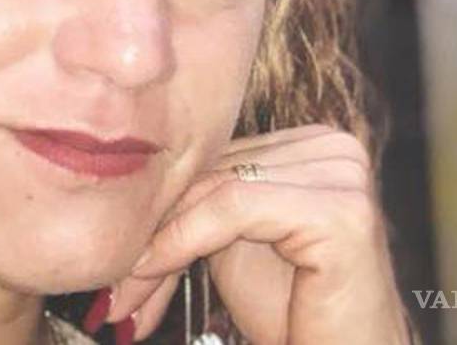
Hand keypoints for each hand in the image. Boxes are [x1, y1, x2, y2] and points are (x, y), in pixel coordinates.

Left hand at [104, 124, 409, 344]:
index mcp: (314, 144)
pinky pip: (235, 208)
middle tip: (111, 285)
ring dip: (161, 241)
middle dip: (156, 228)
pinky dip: (183, 239)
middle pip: (214, 169)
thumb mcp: (232, 244)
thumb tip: (120, 192)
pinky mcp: (341, 209)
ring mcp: (345, 173)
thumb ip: (199, 203)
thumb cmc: (292, 312)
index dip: (161, 205)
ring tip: (125, 291)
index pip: (217, 155)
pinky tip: (154, 269)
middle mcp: (335, 146)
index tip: (114, 257)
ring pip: (217, 186)